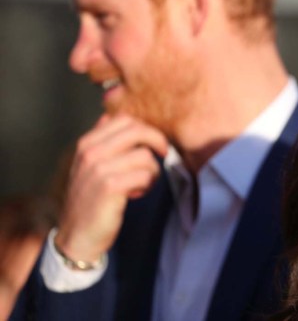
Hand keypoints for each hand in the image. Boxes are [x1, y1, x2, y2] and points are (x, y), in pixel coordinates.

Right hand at [54, 113, 167, 262]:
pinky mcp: (110, 186)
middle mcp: (90, 152)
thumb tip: (110, 117)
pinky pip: (145, 175)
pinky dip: (148, 184)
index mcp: (87, 143)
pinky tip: (137, 194)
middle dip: (157, 141)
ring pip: (144, 155)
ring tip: (143, 183)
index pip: (124, 119)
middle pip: (137, 130)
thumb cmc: (91, 200)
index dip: (145, 128)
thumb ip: (103, 142)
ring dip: (152, 171)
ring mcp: (98, 169)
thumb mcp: (91, 166)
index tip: (153, 143)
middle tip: (163, 154)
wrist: (77, 236)